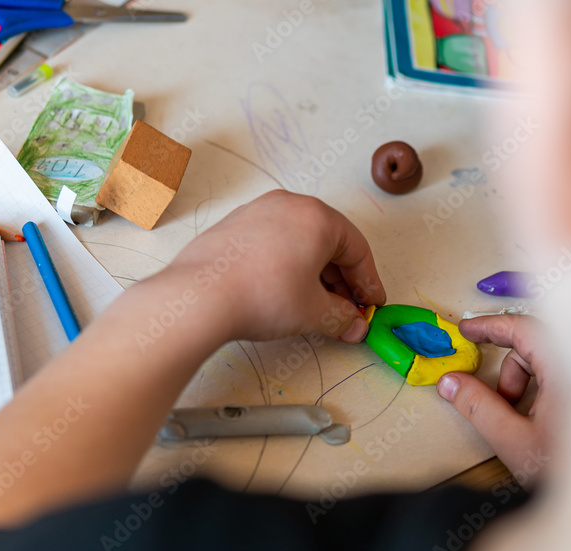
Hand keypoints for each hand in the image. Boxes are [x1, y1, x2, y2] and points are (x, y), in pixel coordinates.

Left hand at [162, 190, 385, 342]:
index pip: (357, 249)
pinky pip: (274, 243)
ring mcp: (257, 212)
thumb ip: (342, 317)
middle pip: (329, 243)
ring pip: (300, 242)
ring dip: (314, 274)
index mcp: (318, 217)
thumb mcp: (314, 312)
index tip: (371, 304)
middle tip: (345, 310)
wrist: (199, 298)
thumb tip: (352, 324)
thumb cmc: (261, 295)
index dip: (368, 282)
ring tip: (314, 307)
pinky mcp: (234, 227)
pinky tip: (283, 293)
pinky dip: (287, 266)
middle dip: (341, 281)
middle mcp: (289, 205)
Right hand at [436, 315, 560, 486]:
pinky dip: (548, 385)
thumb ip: (477, 407)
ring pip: (552, 357)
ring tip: (526, 417)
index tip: (467, 330)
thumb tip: (450, 383)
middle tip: (501, 399)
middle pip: (537, 343)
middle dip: (511, 368)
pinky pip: (569, 370)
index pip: (525, 328)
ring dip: (529, 379)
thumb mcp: (513, 441)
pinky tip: (546, 417)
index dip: (490, 326)